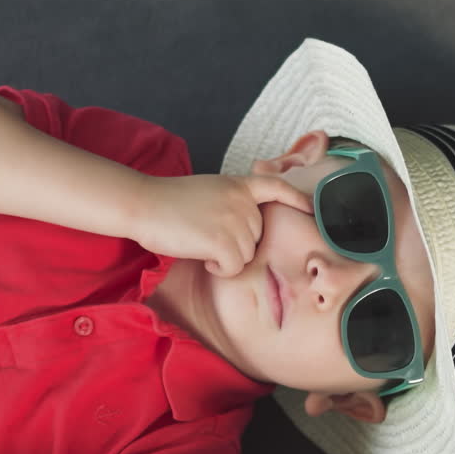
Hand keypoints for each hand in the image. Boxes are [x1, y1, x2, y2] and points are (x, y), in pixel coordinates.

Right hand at [130, 172, 313, 274]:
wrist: (143, 204)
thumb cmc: (167, 202)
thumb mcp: (208, 191)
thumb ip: (232, 202)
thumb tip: (247, 226)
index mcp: (238, 185)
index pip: (276, 187)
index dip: (296, 199)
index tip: (311, 208)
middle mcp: (243, 201)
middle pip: (257, 237)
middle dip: (236, 244)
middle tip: (205, 234)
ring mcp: (236, 221)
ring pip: (247, 255)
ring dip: (226, 257)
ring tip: (199, 242)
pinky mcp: (226, 242)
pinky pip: (234, 268)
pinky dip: (219, 268)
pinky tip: (201, 255)